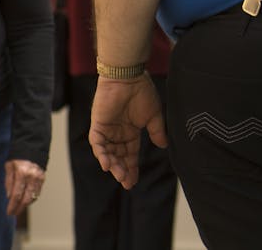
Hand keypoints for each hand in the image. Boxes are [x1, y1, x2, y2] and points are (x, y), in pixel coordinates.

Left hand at [4, 159, 44, 215]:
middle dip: (19, 208)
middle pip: (26, 198)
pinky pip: (38, 192)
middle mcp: (32, 177)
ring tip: (18, 209)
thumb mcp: (9, 167)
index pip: (17, 194)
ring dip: (25, 205)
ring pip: (33, 196)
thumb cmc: (18, 157)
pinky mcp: (43, 178)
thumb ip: (9, 181)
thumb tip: (9, 196)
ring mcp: (39, 178)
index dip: (12, 205)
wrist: (32, 148)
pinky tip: (26, 201)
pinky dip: (32, 198)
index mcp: (22, 173)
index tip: (9, 212)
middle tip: (13, 213)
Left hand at [89, 73, 166, 189]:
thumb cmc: (142, 93)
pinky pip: (97, 143)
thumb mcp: (153, 116)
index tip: (134, 181)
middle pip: (119, 157)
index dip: (132, 167)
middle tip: (127, 183)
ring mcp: (107, 130)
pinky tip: (107, 165)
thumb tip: (164, 146)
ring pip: (107, 153)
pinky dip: (101, 154)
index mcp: (130, 132)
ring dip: (113, 165)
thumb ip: (157, 132)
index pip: (130, 154)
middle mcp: (117, 133)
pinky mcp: (98, 125)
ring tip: (120, 176)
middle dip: (123, 170)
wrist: (129, 78)